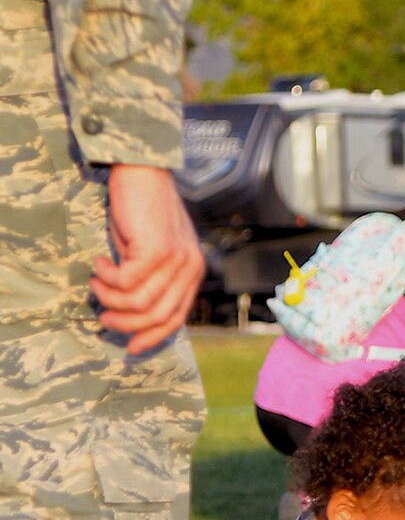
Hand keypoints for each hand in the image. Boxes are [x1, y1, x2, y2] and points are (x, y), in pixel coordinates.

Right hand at [92, 165, 204, 354]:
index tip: (129, 347)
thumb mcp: (150, 252)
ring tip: (97, 283)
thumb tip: (129, 315)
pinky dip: (106, 278)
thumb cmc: (141, 212)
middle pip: (157, 317)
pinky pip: (126, 282)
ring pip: (139, 303)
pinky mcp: (157, 250)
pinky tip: (98, 264)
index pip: (176, 318)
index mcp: (193, 272)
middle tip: (103, 316)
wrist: (142, 172)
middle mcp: (190, 269)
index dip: (152, 337)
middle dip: (126, 323)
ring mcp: (176, 260)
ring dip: (110, 298)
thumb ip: (149, 280)